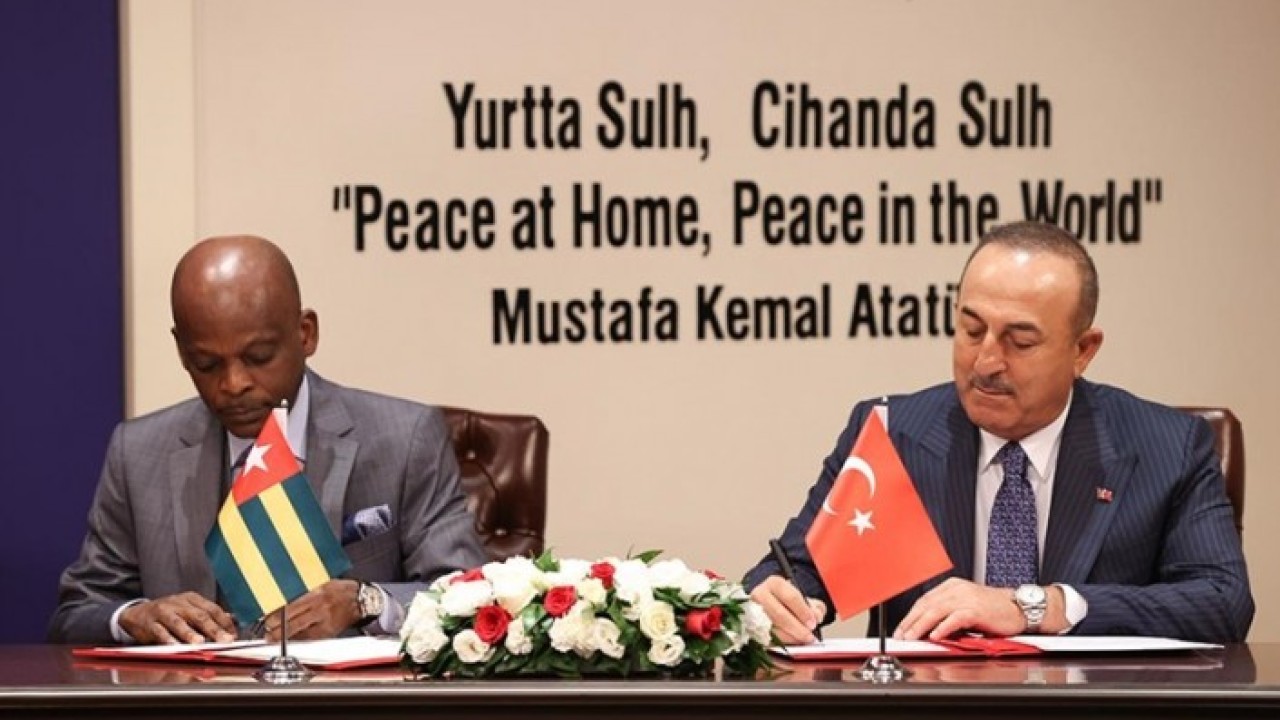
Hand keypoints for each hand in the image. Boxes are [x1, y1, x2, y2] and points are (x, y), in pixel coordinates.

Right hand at [119, 592, 236, 644]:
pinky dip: (168, 639)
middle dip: (213, 629)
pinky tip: (175, 647)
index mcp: (192, 599)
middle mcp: (179, 603)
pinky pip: (160, 631)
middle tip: (224, 640)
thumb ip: (207, 616)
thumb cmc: (168, 614)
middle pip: (199, 615)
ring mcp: (163, 611)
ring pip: (179, 622)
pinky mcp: (150, 622)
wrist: (137, 614)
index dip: (224, 623)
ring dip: (190, 633)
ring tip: (199, 643)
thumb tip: (230, 624)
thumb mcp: (188, 610)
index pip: (213, 609)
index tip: (233, 635)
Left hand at [262, 579, 361, 640]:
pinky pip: (310, 638)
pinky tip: (289, 641)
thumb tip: (284, 597)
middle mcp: (320, 606)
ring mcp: (324, 620)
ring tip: (272, 639)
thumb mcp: (323, 582)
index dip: (278, 611)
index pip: (292, 603)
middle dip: (277, 626)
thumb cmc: (340, 590)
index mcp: (317, 591)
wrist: (361, 600)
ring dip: (283, 636)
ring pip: (300, 630)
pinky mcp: (329, 631)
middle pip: (293, 619)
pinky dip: (298, 640)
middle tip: (266, 629)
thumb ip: (305, 589)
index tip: (267, 615)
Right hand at [749, 575, 826, 644]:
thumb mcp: (804, 599)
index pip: (790, 597)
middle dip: (796, 627)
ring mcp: (752, 611)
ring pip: (771, 627)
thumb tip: (816, 616)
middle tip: (809, 636)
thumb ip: (815, 607)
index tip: (813, 623)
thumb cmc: (788, 603)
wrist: (770, 605)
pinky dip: (780, 643)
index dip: (803, 611)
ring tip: (802, 641)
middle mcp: (760, 595)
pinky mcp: (750, 626)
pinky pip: (766, 638)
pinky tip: (791, 643)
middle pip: (779, 613)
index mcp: (775, 583)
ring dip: (789, 637)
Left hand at [893, 578, 1022, 640]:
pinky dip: (943, 627)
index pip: (924, 600)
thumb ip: (948, 614)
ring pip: (936, 611)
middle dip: (910, 621)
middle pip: (926, 605)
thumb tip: (928, 629)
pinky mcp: (976, 609)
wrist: (1018, 608)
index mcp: (952, 586)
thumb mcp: (966, 607)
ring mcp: (966, 598)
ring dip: (920, 626)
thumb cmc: (994, 610)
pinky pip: (955, 618)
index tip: (901, 628)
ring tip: (911, 637)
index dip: (910, 615)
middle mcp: (957, 589)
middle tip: (901, 635)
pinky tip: (934, 636)